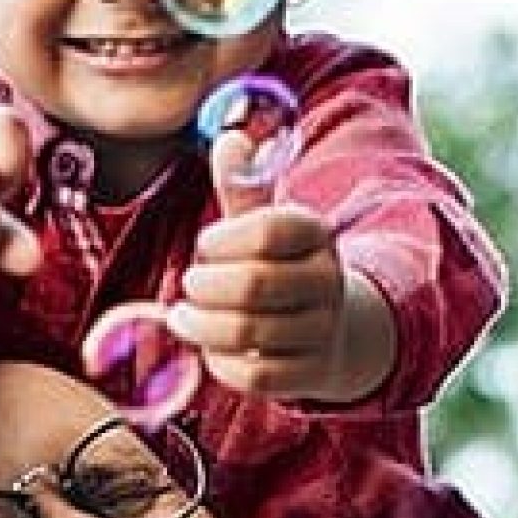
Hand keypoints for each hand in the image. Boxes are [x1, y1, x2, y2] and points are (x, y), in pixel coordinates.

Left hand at [171, 205, 381, 405]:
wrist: (334, 330)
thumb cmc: (280, 267)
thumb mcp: (264, 223)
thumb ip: (242, 184)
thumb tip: (231, 139)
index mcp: (314, 234)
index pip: (267, 231)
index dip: (222, 240)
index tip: (206, 245)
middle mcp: (326, 282)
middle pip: (253, 285)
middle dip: (205, 286)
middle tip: (189, 284)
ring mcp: (322, 331)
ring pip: (248, 334)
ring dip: (201, 326)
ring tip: (183, 317)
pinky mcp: (309, 374)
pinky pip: (255, 377)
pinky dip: (221, 363)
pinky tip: (209, 349)